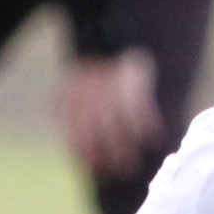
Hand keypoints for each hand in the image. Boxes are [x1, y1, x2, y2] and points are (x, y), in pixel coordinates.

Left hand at [59, 50, 162, 177]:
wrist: (103, 40)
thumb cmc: (86, 69)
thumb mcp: (68, 85)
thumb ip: (63, 105)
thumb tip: (60, 125)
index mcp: (73, 104)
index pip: (77, 138)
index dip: (87, 157)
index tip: (97, 171)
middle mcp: (91, 104)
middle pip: (98, 139)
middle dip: (107, 159)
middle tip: (117, 173)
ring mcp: (112, 97)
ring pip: (120, 130)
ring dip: (126, 150)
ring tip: (132, 165)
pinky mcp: (131, 87)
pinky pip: (141, 112)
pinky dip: (147, 127)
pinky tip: (153, 139)